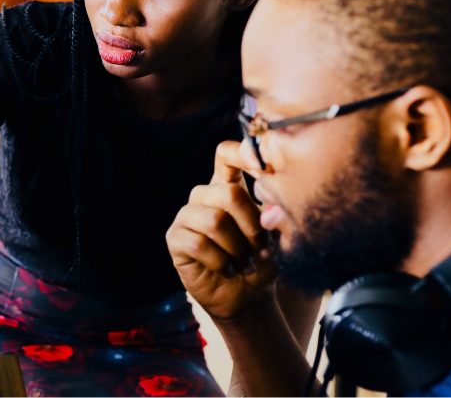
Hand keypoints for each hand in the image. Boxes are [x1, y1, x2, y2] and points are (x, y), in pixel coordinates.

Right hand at [167, 141, 274, 319]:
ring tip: (244, 262)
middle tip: (260, 248)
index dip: (242, 154)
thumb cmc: (261, 261)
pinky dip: (221, 261)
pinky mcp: (175, 239)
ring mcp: (186, 216)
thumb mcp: (275, 237)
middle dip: (252, 226)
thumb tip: (270, 207)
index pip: (226, 155)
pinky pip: (198, 243)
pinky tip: (228, 269)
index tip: (263, 170)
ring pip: (215, 221)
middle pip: (229, 193)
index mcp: (228, 187)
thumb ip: (274, 216)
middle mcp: (204, 196)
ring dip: (237, 248)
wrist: (246, 296)